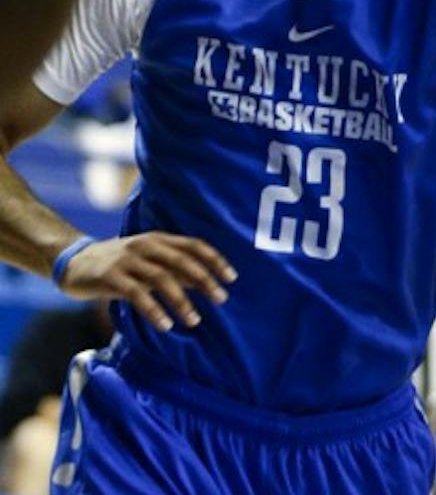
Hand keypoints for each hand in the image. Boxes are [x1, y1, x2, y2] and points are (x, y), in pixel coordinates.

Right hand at [58, 233, 236, 331]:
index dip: (214, 260)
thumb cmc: (120, 265)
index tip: (232, 278)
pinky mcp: (110, 277)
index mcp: (158, 239)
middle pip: (182, 261)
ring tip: (195, 320)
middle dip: (205, 280)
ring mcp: (127, 260)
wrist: (74, 263)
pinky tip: (166, 325)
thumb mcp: (149, 262)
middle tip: (222, 298)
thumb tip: (206, 283)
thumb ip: (174, 270)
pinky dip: (153, 310)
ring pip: (161, 278)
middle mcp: (145, 245)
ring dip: (181, 301)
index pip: (193, 245)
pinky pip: (136, 295)